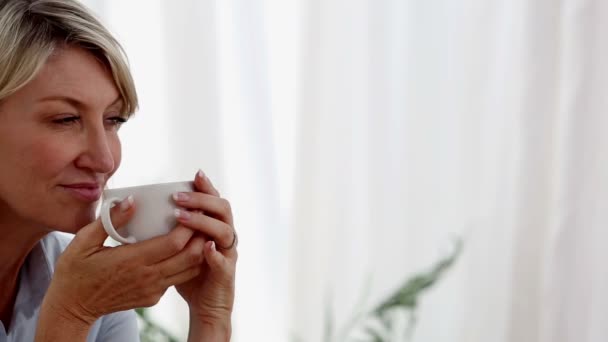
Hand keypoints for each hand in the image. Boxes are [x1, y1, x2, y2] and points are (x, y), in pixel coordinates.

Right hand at [40, 197, 206, 325]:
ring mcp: (152, 290)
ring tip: (199, 230)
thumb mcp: (83, 241)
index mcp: (132, 261)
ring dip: (198, 250)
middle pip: (190, 256)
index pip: (174, 242)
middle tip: (202, 216)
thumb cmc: (75, 270)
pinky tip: (183, 248)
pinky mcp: (153, 298)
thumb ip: (110, 220)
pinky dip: (187, 263)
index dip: (189, 224)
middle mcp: (147, 277)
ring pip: (190, 270)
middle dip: (200, 235)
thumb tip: (132, 200)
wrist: (72, 307)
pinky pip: (178, 279)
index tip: (192, 207)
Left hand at [173, 170, 236, 338]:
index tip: (194, 174)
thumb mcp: (178, 248)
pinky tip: (205, 247)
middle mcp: (224, 236)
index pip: (214, 200)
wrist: (207, 306)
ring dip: (204, 222)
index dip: (207, 187)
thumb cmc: (189, 274)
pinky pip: (223, 261)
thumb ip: (168, 228)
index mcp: (214, 227)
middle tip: (178, 197)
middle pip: (223, 209)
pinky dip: (215, 253)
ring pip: (224, 231)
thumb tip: (139, 208)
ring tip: (182, 217)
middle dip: (203, 200)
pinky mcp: (226, 273)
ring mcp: (227, 254)